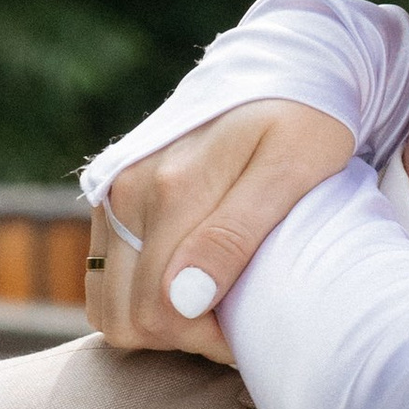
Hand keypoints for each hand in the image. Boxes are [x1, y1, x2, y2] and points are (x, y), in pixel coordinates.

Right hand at [85, 101, 355, 363]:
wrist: (283, 68)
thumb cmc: (305, 121)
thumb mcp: (293, 169)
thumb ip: (236, 232)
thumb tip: (183, 298)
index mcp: (171, 188)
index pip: (164, 311)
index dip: (210, 340)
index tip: (253, 332)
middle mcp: (126, 191)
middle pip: (129, 317)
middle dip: (185, 337)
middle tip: (238, 322)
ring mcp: (110, 195)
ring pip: (107, 307)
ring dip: (155, 323)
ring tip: (214, 306)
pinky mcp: (107, 200)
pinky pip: (103, 281)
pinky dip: (136, 300)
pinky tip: (187, 288)